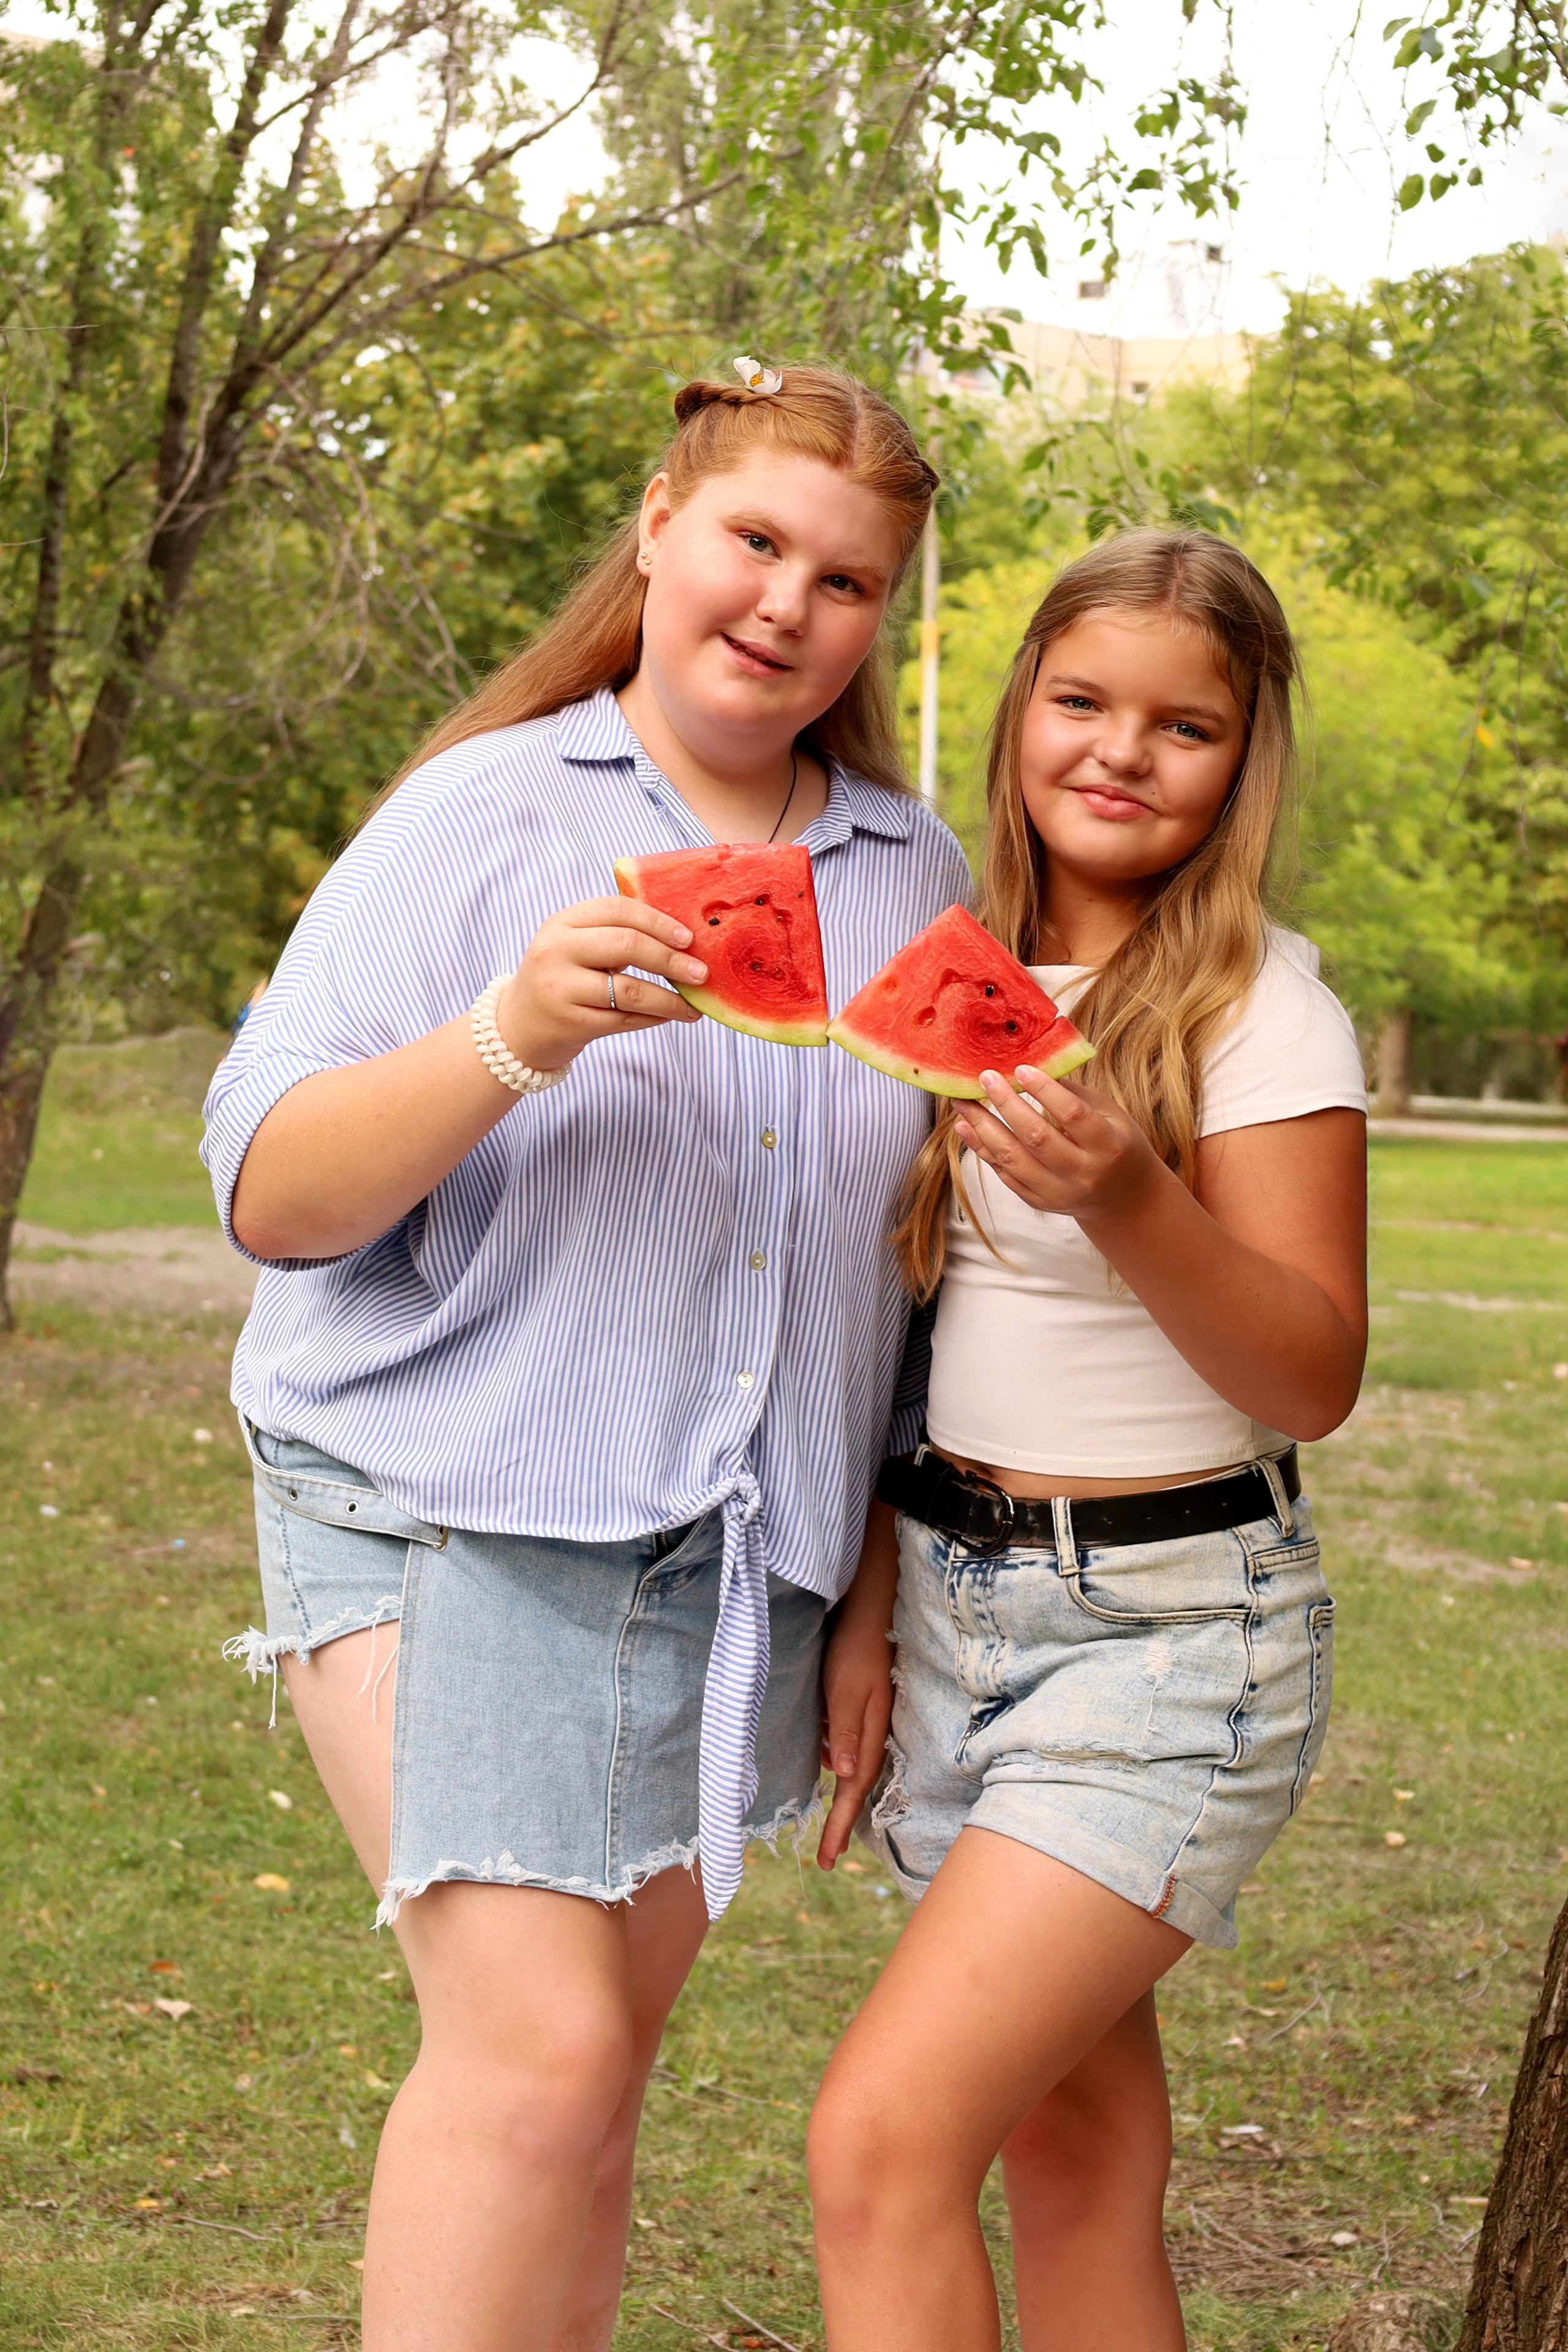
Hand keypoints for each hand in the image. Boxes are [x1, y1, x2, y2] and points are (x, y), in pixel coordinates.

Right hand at [494, 896, 707, 1072]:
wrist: (518, 1026)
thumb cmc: (561, 980)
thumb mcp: (575, 946)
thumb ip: (614, 934)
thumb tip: (681, 939)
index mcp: (562, 922)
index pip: (617, 910)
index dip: (657, 921)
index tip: (688, 938)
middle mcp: (556, 950)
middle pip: (627, 944)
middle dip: (670, 959)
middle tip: (700, 972)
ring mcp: (560, 987)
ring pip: (629, 989)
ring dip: (669, 998)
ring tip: (693, 1004)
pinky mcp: (569, 1022)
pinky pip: (623, 1019)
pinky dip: (653, 1017)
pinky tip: (670, 1016)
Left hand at [816, 1606, 892, 1871]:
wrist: (868, 1614)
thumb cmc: (854, 1650)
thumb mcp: (845, 1690)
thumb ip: (845, 1731)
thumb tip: (842, 1775)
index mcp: (870, 1736)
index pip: (852, 1791)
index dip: (838, 1826)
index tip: (826, 1860)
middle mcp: (870, 1736)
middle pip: (854, 1788)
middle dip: (840, 1823)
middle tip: (826, 1859)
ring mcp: (865, 1724)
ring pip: (848, 1769)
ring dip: (837, 1794)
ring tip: (824, 1826)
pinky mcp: (856, 1712)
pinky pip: (843, 1748)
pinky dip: (832, 1762)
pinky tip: (820, 1760)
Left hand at [955, 1066, 1161, 1224]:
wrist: (1124, 1198)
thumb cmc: (1116, 1144)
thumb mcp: (1110, 1115)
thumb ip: (1074, 1093)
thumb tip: (1032, 1065)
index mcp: (1108, 1146)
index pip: (1073, 1115)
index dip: (1045, 1091)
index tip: (1020, 1068)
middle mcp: (1083, 1174)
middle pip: (1037, 1138)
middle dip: (1006, 1104)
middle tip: (985, 1078)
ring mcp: (1059, 1192)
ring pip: (1013, 1159)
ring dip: (983, 1128)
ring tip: (963, 1103)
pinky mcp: (1039, 1202)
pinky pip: (1005, 1174)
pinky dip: (983, 1150)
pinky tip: (966, 1128)